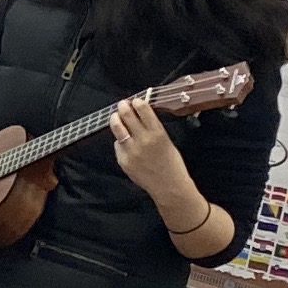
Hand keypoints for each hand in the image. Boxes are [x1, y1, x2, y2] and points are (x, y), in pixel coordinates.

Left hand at [109, 92, 196, 210]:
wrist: (169, 186)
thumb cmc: (172, 164)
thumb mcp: (167, 141)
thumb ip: (152, 128)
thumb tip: (139, 114)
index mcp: (157, 133)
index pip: (143, 109)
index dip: (137, 102)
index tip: (135, 101)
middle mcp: (143, 140)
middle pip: (126, 115)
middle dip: (123, 107)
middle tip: (122, 105)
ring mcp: (131, 151)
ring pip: (117, 128)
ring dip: (115, 119)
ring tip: (116, 117)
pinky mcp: (123, 161)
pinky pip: (117, 145)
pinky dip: (120, 141)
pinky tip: (125, 141)